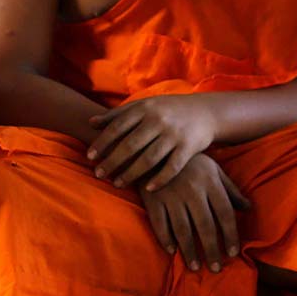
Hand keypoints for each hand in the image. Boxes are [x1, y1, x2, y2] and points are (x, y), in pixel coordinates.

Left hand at [89, 94, 218, 188]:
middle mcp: (158, 120)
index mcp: (145, 108)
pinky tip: (147, 189)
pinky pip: (172, 167)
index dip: (102, 142)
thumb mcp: (144, 106)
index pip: (118, 127)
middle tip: (98, 174)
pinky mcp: (189, 147)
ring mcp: (174, 134)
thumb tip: (90, 122)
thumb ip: (118, 114)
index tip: (89, 156)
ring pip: (149, 158)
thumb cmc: (167, 110)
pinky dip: (160, 179)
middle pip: (130, 145)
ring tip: (116, 183)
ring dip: (131, 173)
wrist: (206, 112)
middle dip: (112, 161)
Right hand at [141, 155, 250, 272]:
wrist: (156, 147)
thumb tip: (249, 209)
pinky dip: (165, 238)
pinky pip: (159, 223)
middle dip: (212, 250)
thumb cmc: (190, 162)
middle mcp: (192, 191)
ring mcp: (171, 196)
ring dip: (190, 250)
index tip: (232, 254)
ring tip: (195, 267)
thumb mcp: (213, 170)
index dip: (230, 236)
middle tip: (215, 268)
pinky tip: (172, 251)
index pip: (225, 214)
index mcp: (210, 183)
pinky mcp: (152, 199)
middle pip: (205, 226)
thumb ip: (230, 190)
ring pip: (183, 229)